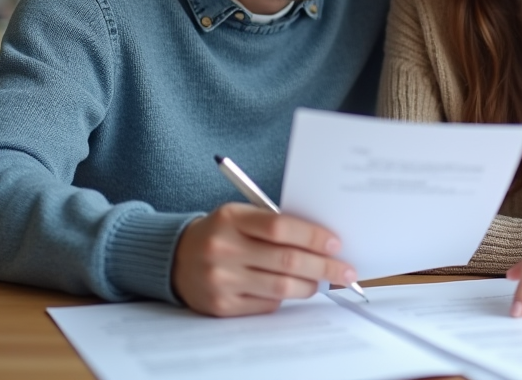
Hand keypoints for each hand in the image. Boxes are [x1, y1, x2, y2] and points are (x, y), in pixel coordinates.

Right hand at [171, 202, 358, 316]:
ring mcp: (221, 280)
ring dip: (309, 285)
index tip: (335, 243)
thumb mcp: (240, 216)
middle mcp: (224, 249)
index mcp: (230, 219)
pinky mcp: (222, 306)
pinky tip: (294, 290)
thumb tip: (322, 241)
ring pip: (281, 287)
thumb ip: (273, 223)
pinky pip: (267, 303)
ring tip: (322, 281)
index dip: (312, 236)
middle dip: (323, 267)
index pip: (279, 227)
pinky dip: (285, 297)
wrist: (176, 259)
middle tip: (346, 271)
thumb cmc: (221, 233)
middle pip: (286, 261)